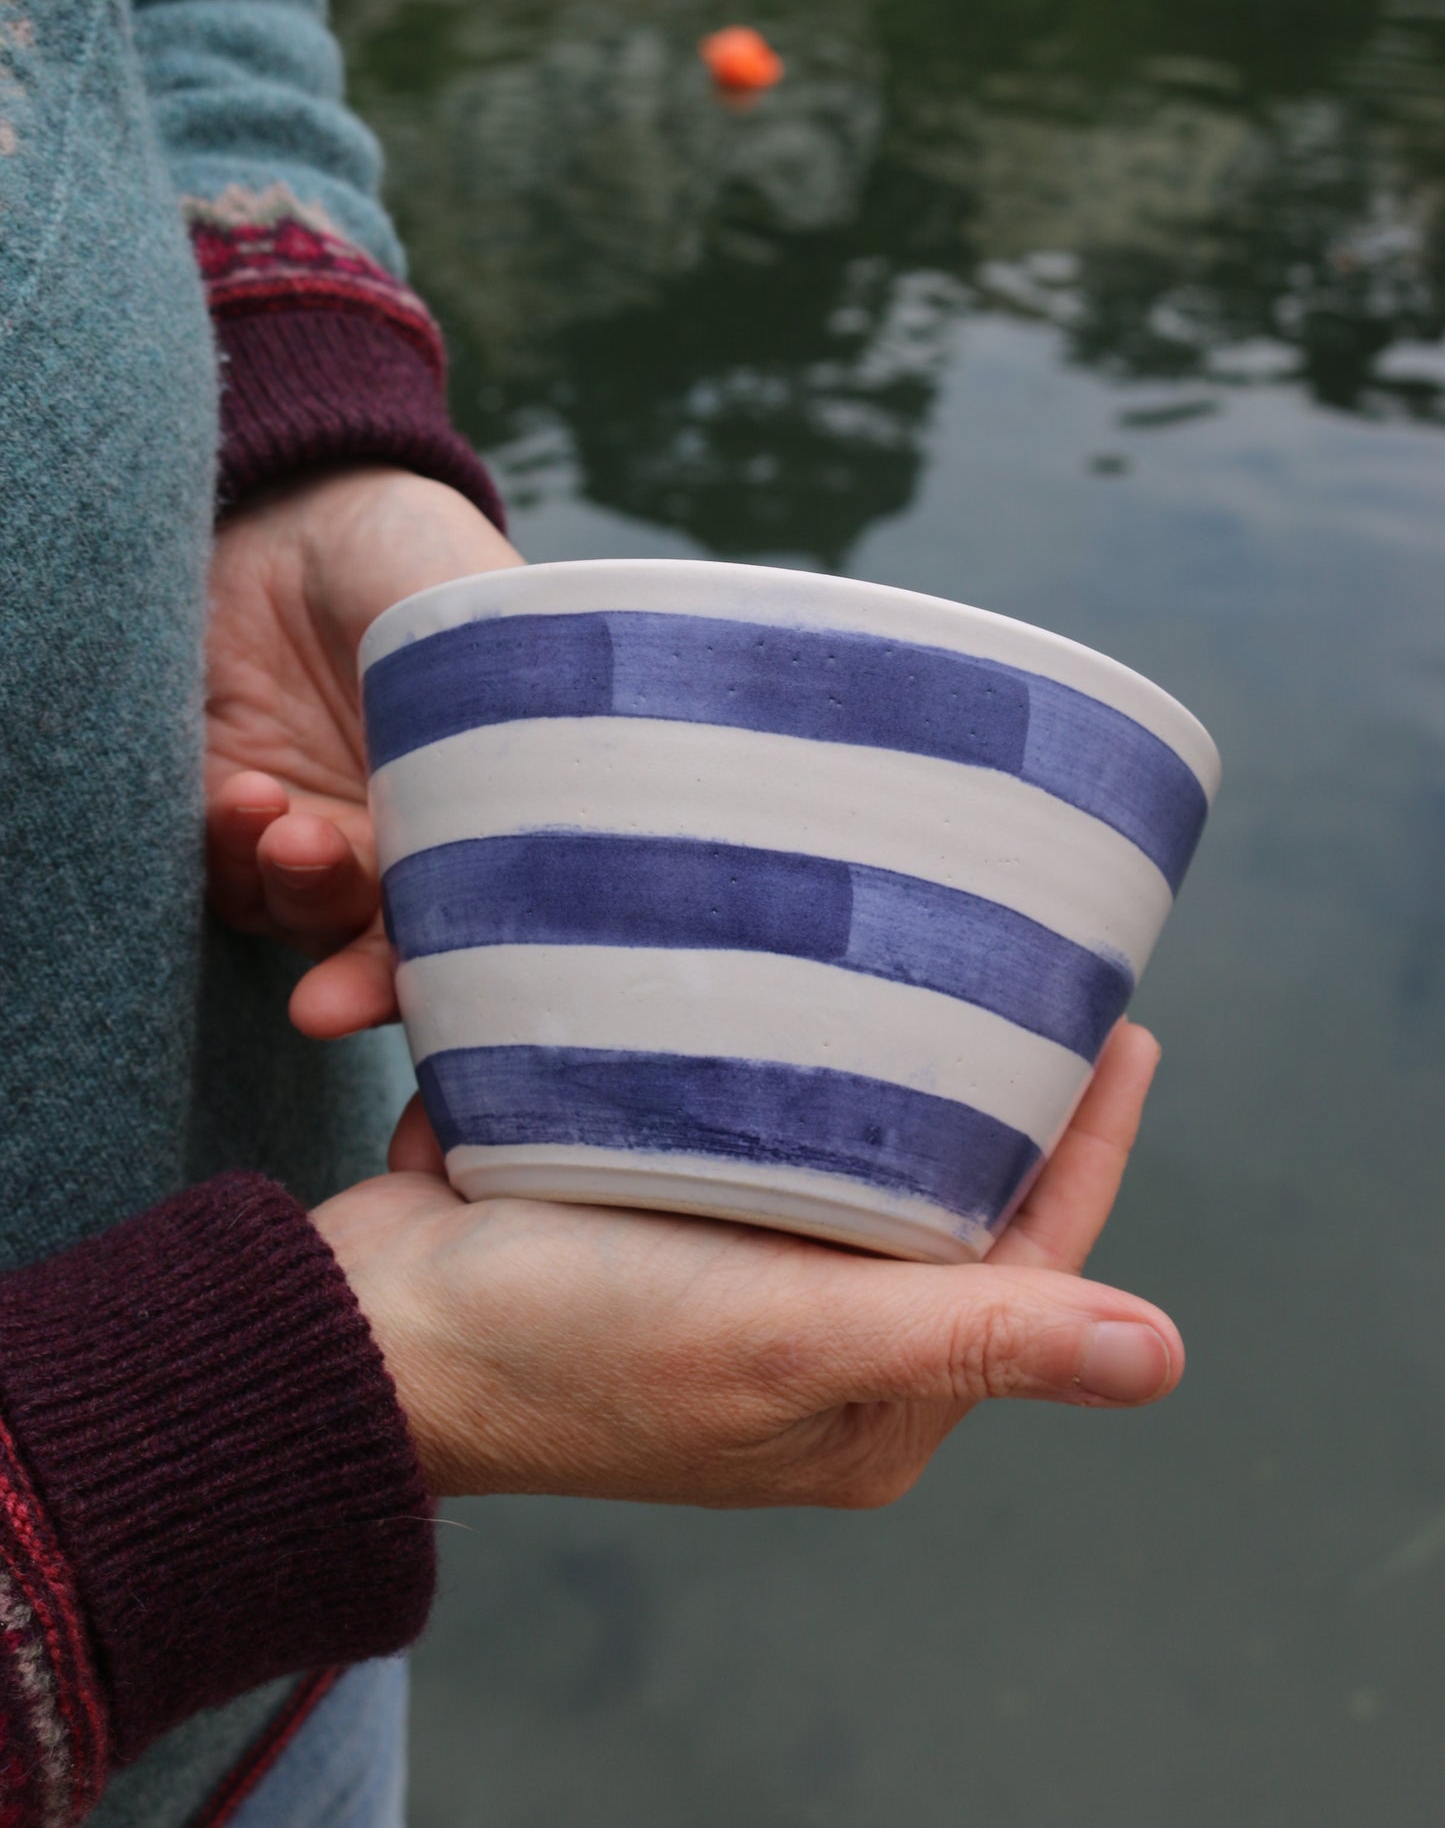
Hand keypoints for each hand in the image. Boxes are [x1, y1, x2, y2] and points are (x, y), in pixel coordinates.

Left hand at [205, 467, 522, 1036]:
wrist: (306, 495)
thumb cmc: (426, 561)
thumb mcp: (497, 627)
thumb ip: (535, 711)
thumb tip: (610, 805)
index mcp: (490, 823)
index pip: (492, 941)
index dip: (479, 1006)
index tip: (457, 1030)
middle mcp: (405, 850)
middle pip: (394, 961)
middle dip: (363, 992)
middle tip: (331, 1002)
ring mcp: (315, 834)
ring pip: (302, 924)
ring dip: (297, 900)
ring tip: (290, 832)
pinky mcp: (225, 809)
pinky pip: (224, 872)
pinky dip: (234, 853)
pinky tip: (247, 796)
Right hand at [314, 1023, 1182, 1503]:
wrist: (368, 1331)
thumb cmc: (567, 1353)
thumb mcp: (786, 1342)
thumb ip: (968, 1335)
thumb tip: (1162, 1358)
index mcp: (872, 1392)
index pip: (1025, 1253)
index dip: (1083, 1141)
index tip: (1122, 1026)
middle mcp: (815, 1337)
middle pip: (940, 1192)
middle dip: (990, 1086)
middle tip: (1028, 960)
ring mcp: (731, 1270)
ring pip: (843, 1144)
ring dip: (883, 1057)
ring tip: (932, 944)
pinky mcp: (651, 1206)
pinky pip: (745, 1119)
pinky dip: (772, 1057)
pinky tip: (797, 970)